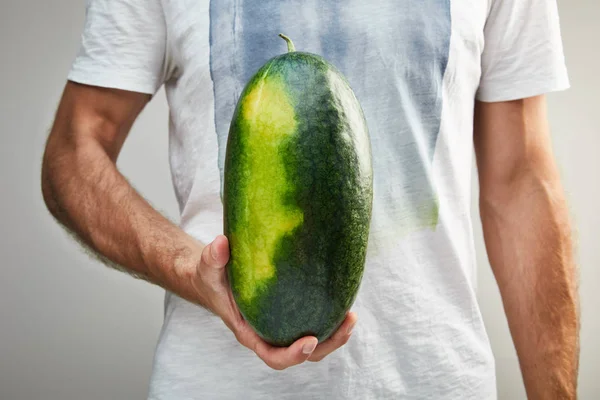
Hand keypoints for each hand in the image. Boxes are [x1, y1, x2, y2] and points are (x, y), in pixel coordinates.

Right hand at [191, 234, 356, 369]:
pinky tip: (344, 302)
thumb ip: (213, 258)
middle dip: (328, 344)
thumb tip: (221, 244)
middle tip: (347, 323)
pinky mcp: (290, 314)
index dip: (292, 354)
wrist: (216, 279)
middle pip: (303, 354)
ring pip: (314, 342)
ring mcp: (282, 327)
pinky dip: (330, 318)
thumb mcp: (208, 268)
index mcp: (250, 332)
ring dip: (335, 334)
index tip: (310, 340)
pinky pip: (314, 323)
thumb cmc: (212, 278)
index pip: (273, 355)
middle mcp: (269, 334)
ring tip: (352, 316)